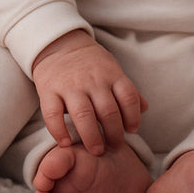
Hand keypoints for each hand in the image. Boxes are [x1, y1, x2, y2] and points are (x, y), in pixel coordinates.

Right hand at [32, 30, 147, 154]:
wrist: (58, 42)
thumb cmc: (89, 61)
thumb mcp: (111, 68)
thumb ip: (127, 89)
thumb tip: (145, 109)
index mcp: (110, 74)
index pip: (128, 97)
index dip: (133, 117)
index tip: (131, 130)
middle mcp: (91, 80)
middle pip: (108, 111)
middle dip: (114, 134)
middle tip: (114, 146)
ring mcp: (69, 85)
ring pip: (84, 115)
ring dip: (92, 137)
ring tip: (97, 150)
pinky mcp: (49, 89)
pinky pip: (53, 114)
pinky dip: (59, 131)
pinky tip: (66, 143)